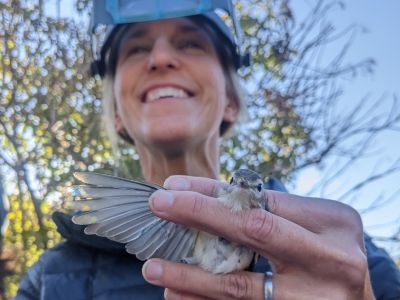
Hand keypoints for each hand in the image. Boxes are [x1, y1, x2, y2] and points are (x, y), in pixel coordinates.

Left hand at [142, 176, 373, 299]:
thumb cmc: (331, 253)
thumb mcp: (316, 225)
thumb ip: (273, 213)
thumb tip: (207, 200)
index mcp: (332, 224)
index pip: (263, 199)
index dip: (214, 192)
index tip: (175, 187)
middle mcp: (328, 260)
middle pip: (253, 232)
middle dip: (200, 214)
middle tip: (159, 206)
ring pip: (239, 287)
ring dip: (190, 275)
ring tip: (153, 266)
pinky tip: (177, 296)